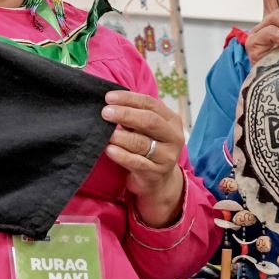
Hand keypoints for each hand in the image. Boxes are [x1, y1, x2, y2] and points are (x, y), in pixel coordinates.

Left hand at [102, 90, 186, 227]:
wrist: (158, 180)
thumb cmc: (148, 147)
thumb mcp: (146, 129)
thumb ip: (134, 116)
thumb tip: (110, 103)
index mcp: (172, 120)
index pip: (150, 103)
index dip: (129, 99)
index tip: (108, 97)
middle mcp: (173, 137)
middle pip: (149, 121)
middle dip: (125, 114)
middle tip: (105, 113)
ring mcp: (166, 157)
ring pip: (142, 142)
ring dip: (121, 136)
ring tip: (105, 132)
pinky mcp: (156, 174)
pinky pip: (137, 163)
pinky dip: (121, 155)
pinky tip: (109, 150)